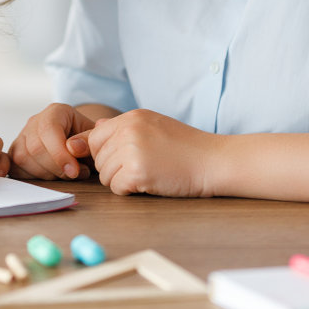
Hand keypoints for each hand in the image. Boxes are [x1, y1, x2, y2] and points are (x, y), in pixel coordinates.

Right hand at [8, 103, 95, 179]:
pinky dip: (32, 178)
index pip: (49, 130)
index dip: (60, 154)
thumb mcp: (95, 137)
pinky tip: (50, 177)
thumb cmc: (87, 142)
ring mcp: (22, 137)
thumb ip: (89, 140)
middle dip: (55, 168)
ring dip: (45, 175)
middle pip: (35, 147)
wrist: (79, 145)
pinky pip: (15, 167)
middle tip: (74, 175)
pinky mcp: (15, 152)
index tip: (74, 171)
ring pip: (22, 158)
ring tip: (65, 175)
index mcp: (55, 112)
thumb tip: (74, 148)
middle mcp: (35, 122)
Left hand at [72, 109, 219, 197]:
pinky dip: (129, 191)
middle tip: (139, 169)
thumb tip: (95, 127)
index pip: (94, 137)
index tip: (122, 160)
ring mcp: (131, 151)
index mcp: (131, 117)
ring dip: (120, 180)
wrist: (213, 161)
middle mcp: (128, 130)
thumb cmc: (187, 147)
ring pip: (104, 175)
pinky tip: (148, 184)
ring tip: (146, 175)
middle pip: (97, 158)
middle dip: (112, 168)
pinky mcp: (137, 172)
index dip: (104, 153)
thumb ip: (124, 127)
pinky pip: (115, 188)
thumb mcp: (154, 125)